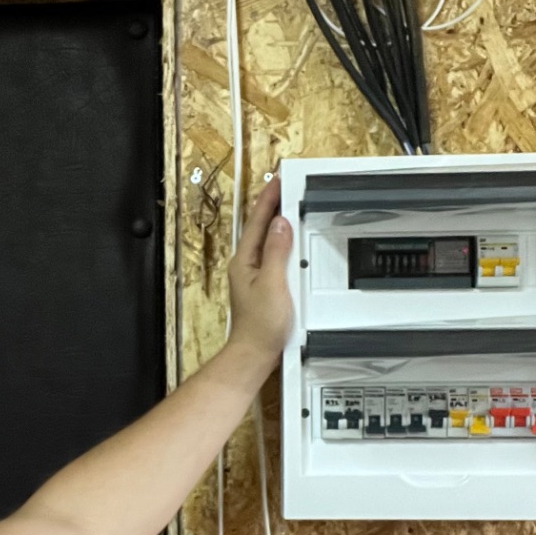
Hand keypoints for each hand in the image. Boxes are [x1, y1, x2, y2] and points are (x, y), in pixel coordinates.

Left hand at [226, 176, 293, 366]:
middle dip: (272, 205)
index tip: (277, 181)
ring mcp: (254, 275)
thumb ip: (276, 252)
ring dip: (277, 222)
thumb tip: (281, 225)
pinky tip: (290, 242)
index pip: (258, 221)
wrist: (256, 353)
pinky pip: (273, 255)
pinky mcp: (264, 286)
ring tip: (287, 205)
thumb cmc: (261, 326)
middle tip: (284, 186)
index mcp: (245, 260)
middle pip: (260, 227)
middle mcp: (246, 265)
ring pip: (267, 240)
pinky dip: (282, 242)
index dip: (268, 199)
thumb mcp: (273, 283)